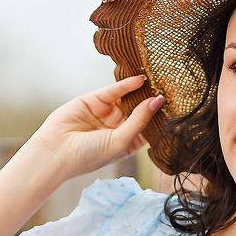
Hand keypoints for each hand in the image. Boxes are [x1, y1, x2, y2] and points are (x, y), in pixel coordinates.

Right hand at [27, 74, 166, 180]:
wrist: (55, 152)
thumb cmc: (89, 156)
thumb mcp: (121, 140)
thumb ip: (140, 119)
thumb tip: (158, 100)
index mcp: (126, 143)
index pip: (148, 127)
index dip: (161, 118)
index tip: (179, 107)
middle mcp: (117, 127)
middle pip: (139, 110)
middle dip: (152, 100)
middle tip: (171, 88)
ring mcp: (106, 113)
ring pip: (128, 98)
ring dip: (141, 90)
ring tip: (158, 79)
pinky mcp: (94, 100)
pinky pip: (114, 91)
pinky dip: (127, 84)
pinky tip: (140, 80)